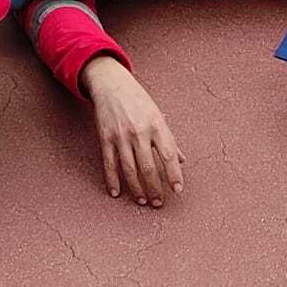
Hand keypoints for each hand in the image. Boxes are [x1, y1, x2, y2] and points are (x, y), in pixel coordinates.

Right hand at [82, 61, 184, 207]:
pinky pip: (109, 163)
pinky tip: (116, 192)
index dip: (174, 174)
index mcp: (157, 126)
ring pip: (130, 169)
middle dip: (155, 188)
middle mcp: (139, 132)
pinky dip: (112, 179)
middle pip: (148, 167)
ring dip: (137, 188)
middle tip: (159, 202)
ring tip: (143, 201)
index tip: (178, 190)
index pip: (169, 155)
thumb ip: (169, 139)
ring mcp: (121, 136)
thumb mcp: (158, 116)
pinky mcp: (105, 138)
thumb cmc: (138, 100)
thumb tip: (182, 161)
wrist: (111, 84)